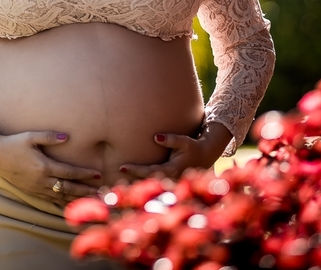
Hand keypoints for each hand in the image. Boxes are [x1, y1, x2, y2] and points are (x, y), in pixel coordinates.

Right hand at [0, 122, 102, 204]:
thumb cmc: (13, 143)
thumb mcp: (31, 136)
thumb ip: (49, 136)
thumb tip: (67, 137)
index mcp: (44, 166)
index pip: (69, 172)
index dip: (84, 174)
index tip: (98, 174)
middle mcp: (42, 180)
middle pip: (68, 188)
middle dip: (85, 191)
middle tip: (100, 193)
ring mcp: (36, 188)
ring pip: (60, 196)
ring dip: (76, 198)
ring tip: (91, 200)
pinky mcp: (31, 191)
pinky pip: (50, 199)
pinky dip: (62, 202)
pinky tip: (71, 203)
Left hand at [118, 121, 232, 180]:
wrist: (206, 155)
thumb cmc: (194, 146)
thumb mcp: (184, 141)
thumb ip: (171, 139)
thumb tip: (156, 137)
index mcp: (172, 169)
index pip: (149, 171)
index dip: (136, 170)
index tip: (122, 167)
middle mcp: (170, 178)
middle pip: (147, 181)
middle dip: (131, 179)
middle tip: (114, 174)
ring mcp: (170, 181)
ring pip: (150, 184)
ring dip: (135, 183)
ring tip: (118, 180)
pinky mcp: (170, 180)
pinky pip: (154, 183)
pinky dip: (143, 182)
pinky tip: (130, 181)